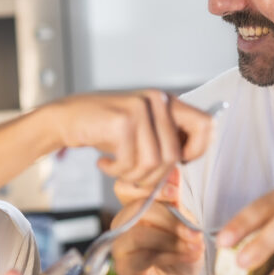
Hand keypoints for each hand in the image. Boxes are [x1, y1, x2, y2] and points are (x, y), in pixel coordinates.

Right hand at [41, 91, 213, 186]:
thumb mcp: (143, 131)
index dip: (196, 151)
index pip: (206, 126)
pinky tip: (105, 163)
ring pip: (154, 162)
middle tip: (133, 174)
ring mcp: (140, 108)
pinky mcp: (123, 120)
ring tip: (118, 169)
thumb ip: (168, 142)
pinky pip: (131, 162)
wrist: (67, 118)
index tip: (176, 162)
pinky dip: (117, 171)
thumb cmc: (106, 129)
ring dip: (134, 175)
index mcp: (168, 101)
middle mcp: (158, 99)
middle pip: (175, 154)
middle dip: (154, 174)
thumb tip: (186, 169)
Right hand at [110, 169, 203, 274]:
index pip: (128, 185)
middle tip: (195, 231)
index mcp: (134, 208)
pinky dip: (172, 253)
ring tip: (196, 246)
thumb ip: (175, 200)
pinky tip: (190, 256)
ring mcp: (120, 246)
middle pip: (137, 206)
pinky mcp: (125, 268)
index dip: (151, 185)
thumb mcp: (183, 222)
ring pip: (141, 230)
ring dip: (174, 237)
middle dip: (170, 216)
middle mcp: (121, 224)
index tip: (176, 194)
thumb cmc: (179, 256)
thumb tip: (173, 170)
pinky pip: (144, 253)